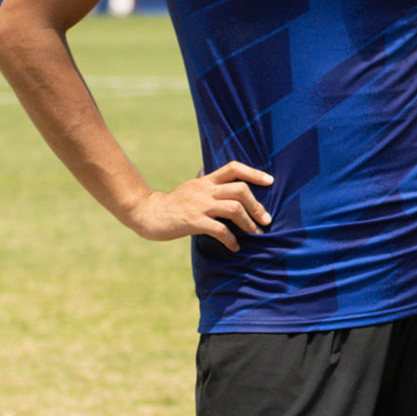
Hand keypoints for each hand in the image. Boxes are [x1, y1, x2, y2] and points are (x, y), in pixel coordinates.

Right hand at [125, 160, 272, 251]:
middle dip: (257, 205)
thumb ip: (209, 186)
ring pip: (234, 208)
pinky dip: (231, 239)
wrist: (146, 213)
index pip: (234, 168)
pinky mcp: (193, 221)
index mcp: (206, 181)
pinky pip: (219, 229)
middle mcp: (205, 190)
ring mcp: (199, 205)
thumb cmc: (173, 204)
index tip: (270, 181)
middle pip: (240, 190)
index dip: (254, 173)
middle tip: (266, 220)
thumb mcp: (192, 188)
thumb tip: (226, 183)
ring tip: (255, 233)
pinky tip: (234, 247)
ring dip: (249, 223)